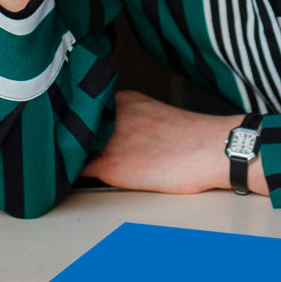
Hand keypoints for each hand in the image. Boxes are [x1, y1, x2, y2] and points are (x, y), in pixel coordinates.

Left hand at [84, 90, 266, 195]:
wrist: (214, 149)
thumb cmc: (194, 139)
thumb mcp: (156, 115)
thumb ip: (130, 120)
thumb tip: (114, 138)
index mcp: (123, 100)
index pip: (87, 113)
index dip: (81, 128)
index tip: (75, 136)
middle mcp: (111, 114)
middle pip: (76, 129)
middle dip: (72, 141)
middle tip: (66, 153)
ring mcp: (109, 139)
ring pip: (73, 149)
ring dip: (70, 158)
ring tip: (68, 168)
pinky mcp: (110, 165)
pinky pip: (77, 171)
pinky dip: (71, 176)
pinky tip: (71, 181)